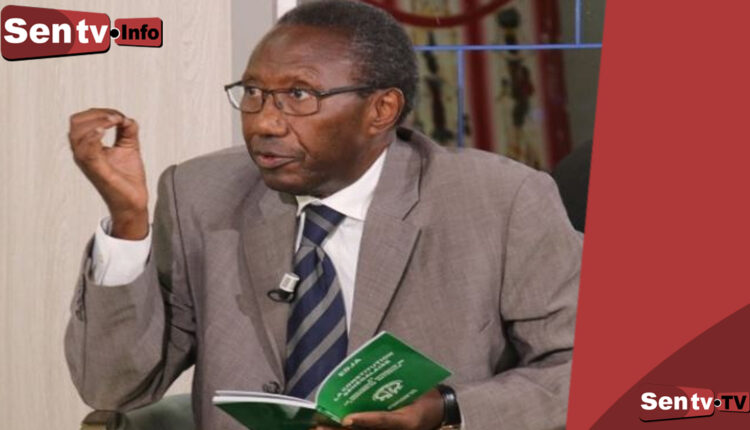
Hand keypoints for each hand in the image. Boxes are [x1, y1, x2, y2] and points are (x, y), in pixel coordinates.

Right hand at [68, 108, 148, 238]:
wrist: (134, 200)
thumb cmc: (127, 178)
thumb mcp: (129, 147)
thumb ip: (127, 130)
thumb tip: (127, 118)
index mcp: (88, 147)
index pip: (82, 121)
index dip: (99, 112)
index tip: (119, 116)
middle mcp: (83, 153)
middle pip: (76, 123)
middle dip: (97, 114)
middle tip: (117, 118)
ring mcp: (87, 162)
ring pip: (77, 134)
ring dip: (97, 122)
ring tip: (115, 121)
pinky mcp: (97, 170)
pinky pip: (86, 151)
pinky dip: (93, 137)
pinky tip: (105, 131)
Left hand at [314, 389, 443, 429]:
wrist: (437, 411)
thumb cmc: (423, 395)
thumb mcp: (416, 386)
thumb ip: (393, 381)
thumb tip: (369, 364)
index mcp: (407, 421)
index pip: (384, 421)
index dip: (365, 420)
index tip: (347, 420)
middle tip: (320, 426)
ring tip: (319, 427)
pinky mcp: (384, 429)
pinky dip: (349, 427)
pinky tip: (332, 423)